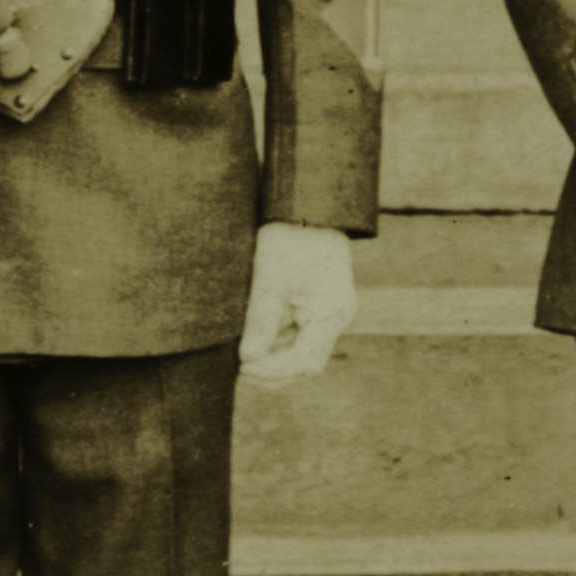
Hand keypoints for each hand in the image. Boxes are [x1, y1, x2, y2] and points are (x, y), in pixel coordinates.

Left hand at [238, 222, 357, 387]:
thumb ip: (261, 319)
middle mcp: (337, 317)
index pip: (304, 362)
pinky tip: (254, 341)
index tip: (241, 369)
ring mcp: (331, 311)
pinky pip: (301, 334)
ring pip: (303, 351)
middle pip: (307, 363)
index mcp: (332, 312)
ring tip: (241, 359)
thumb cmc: (289, 235)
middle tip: (238, 371)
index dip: (271, 372)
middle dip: (273, 372)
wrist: (307, 203)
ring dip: (274, 359)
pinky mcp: (320, 304)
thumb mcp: (270, 275)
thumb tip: (247, 358)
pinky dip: (279, 343)